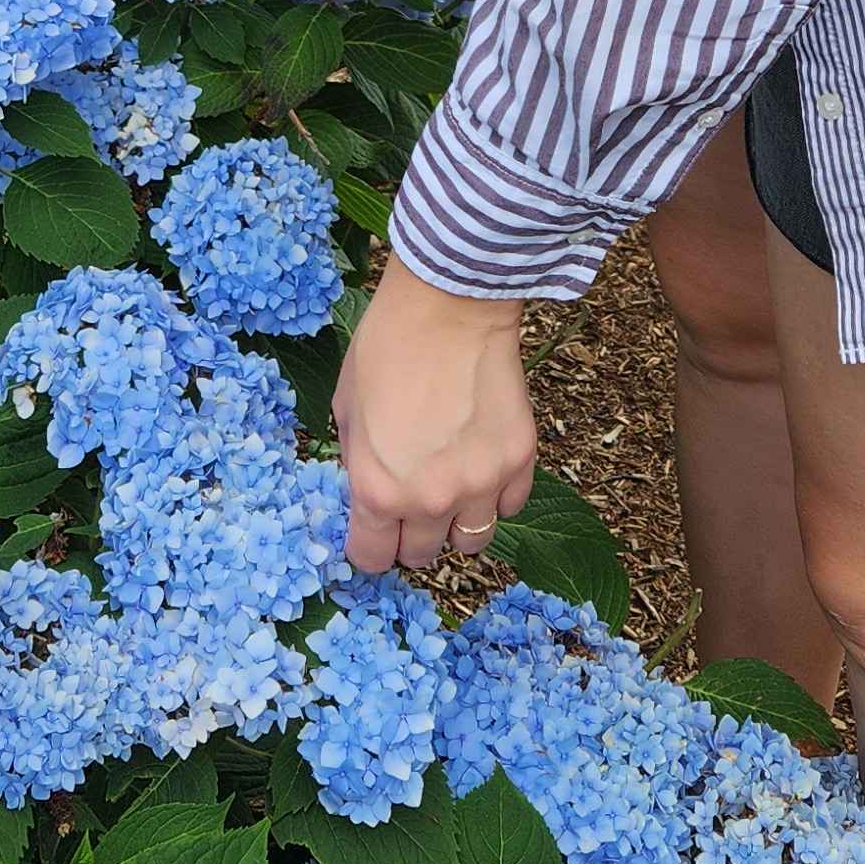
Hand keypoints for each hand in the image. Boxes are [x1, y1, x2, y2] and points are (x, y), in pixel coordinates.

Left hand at [334, 256, 537, 574]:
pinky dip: (496, 494)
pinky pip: (510, 505)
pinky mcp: (519, 460)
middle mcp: (429, 499)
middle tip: (412, 502)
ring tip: (452, 488)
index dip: (370, 546)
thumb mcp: (345, 410)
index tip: (374, 533)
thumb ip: (358, 464)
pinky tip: (482, 462)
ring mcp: (480, 484)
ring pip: (472, 540)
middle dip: (411, 535)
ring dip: (457, 523)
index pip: (373, 558)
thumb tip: (369, 492)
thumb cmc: (387, 347)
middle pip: (422, 555)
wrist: (448, 305)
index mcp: (377, 490)